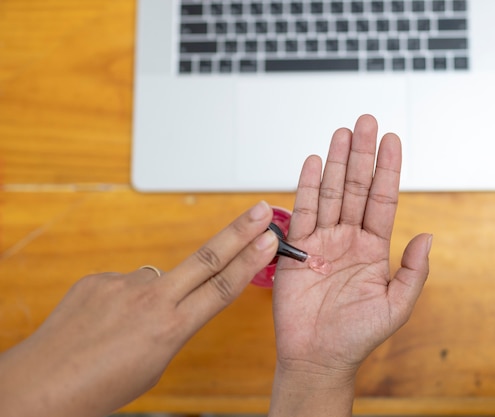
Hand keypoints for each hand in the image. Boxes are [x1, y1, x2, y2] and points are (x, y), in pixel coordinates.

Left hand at [0, 201, 277, 416]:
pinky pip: (123, 283)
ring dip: (153, 297)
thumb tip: (174, 300)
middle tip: (259, 211)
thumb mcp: (155, 364)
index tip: (269, 240)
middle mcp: (150, 300)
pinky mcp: (99, 278)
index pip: (222, 287)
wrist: (43, 384)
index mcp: (171, 328)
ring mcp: (123, 284)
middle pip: (207, 258)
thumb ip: (173, 326)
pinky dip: (122, 300)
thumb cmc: (99, 387)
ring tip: (125, 328)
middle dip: (239, 232)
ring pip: (156, 279)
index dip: (250, 261)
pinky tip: (105, 321)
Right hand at [269, 115, 430, 415]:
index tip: (393, 140)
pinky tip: (312, 162)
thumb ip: (414, 271)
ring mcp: (323, 240)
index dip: (388, 169)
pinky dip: (306, 186)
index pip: (383, 198)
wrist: (318, 356)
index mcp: (374, 247)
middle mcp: (349, 237)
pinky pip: (302, 211)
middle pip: (356, 186)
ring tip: (342, 132)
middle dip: (361, 154)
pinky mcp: (298, 248)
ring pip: (330, 192)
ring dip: (335, 161)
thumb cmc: (357, 336)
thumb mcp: (397, 306)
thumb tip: (428, 235)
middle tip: (366, 122)